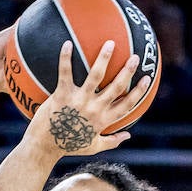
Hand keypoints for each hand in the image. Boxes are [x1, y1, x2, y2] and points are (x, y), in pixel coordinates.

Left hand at [29, 39, 151, 156]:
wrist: (44, 147)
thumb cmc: (68, 146)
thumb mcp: (93, 147)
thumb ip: (112, 141)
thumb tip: (129, 136)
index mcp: (103, 120)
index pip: (126, 105)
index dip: (139, 92)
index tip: (148, 78)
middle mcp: (94, 109)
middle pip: (116, 87)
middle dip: (127, 71)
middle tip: (135, 57)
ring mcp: (78, 101)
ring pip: (95, 76)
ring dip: (104, 58)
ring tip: (110, 43)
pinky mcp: (62, 95)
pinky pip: (65, 73)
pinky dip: (65, 58)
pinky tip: (67, 43)